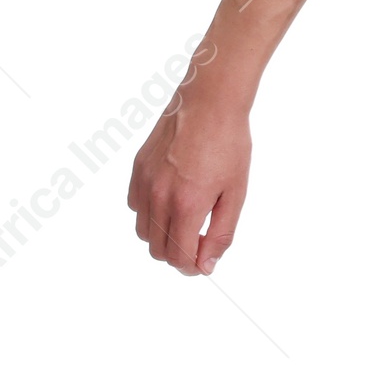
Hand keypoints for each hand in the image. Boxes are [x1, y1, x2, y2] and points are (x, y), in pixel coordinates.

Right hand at [128, 79, 251, 275]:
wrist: (209, 102)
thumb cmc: (229, 144)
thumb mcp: (236, 193)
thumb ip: (221, 233)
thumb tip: (206, 265)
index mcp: (187, 204)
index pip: (179, 257)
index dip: (193, 267)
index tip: (204, 261)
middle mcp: (159, 196)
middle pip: (158, 250)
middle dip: (178, 255)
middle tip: (198, 243)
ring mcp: (144, 182)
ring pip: (143, 232)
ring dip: (162, 236)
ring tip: (186, 220)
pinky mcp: (137, 169)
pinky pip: (135, 206)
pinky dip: (150, 213)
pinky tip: (170, 200)